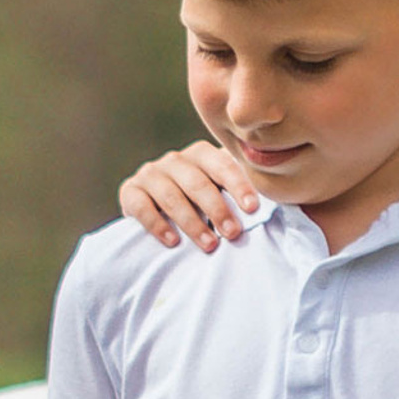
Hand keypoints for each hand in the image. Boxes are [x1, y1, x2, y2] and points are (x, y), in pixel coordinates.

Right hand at [118, 143, 256, 250]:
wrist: (154, 209)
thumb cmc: (198, 205)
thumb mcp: (217, 194)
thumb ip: (234, 195)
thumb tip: (269, 210)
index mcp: (200, 154)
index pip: (221, 164)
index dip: (238, 185)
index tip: (252, 209)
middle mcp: (174, 160)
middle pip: (197, 182)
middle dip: (217, 209)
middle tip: (233, 233)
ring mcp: (150, 174)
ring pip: (171, 196)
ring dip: (192, 222)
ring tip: (210, 245)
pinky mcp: (130, 191)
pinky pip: (143, 206)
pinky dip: (158, 225)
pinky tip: (173, 242)